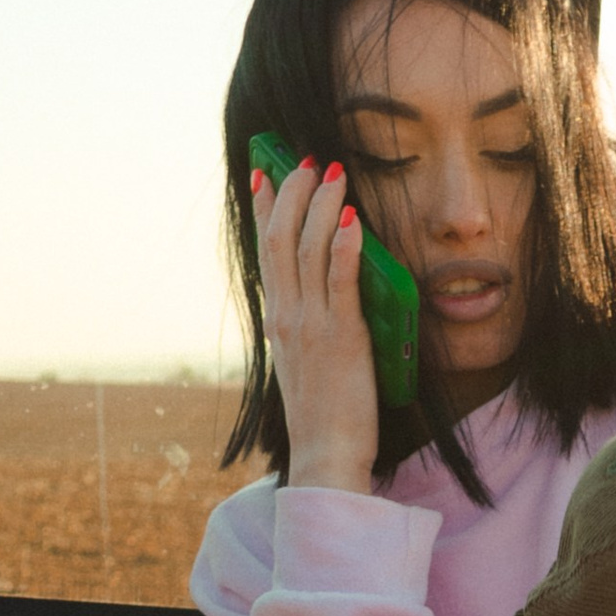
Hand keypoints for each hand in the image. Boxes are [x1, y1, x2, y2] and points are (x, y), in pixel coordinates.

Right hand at [252, 153, 378, 492]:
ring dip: (320, 205)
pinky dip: (344, 246)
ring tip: (333, 173)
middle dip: (293, 192)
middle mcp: (286, 316)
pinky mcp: (341, 337)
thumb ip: (308, 330)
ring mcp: (310, 325)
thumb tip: (319, 303)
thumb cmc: (323, 417)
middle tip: (307, 159)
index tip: (265, 171)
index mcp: (277, 321)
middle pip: (280, 238)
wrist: (325, 456)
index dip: (266, 207)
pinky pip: (340, 281)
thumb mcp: (307, 364)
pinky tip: (351, 219)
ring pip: (307, 249)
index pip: (266, 251)